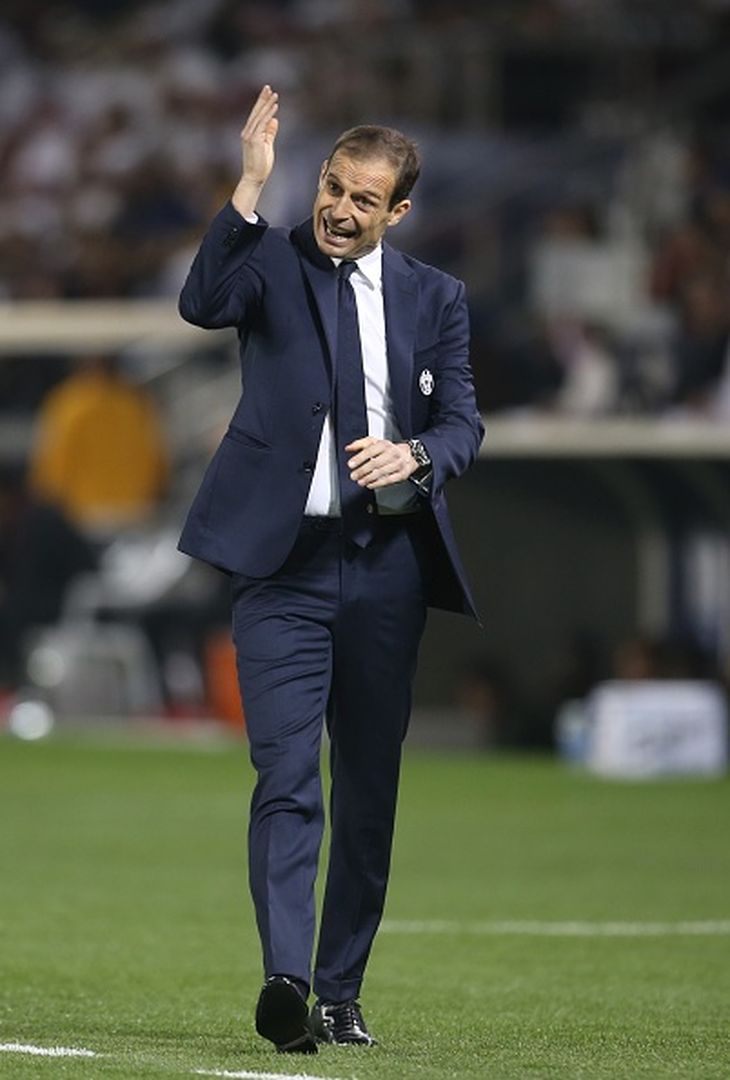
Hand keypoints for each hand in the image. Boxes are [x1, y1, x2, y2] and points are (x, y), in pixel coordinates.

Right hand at [232, 85, 278, 216]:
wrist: (255, 178)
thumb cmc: (261, 165)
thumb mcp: (267, 145)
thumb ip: (270, 132)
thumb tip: (274, 119)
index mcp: (250, 133)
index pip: (257, 115)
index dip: (262, 103)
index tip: (268, 93)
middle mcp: (247, 132)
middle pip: (256, 112)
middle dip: (262, 99)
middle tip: (268, 87)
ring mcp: (249, 135)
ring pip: (259, 116)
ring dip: (267, 104)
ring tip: (274, 94)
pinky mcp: (253, 140)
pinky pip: (262, 124)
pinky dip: (268, 114)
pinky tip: (274, 107)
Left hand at [346, 437, 417, 488]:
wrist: (408, 455)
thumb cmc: (388, 449)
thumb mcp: (374, 442)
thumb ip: (360, 444)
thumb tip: (348, 448)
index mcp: (384, 444)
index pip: (370, 450)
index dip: (359, 458)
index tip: (351, 464)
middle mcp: (392, 453)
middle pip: (375, 463)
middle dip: (362, 470)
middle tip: (354, 476)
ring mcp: (398, 464)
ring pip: (381, 472)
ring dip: (369, 478)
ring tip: (360, 482)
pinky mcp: (402, 474)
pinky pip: (389, 480)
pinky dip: (378, 483)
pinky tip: (370, 484)